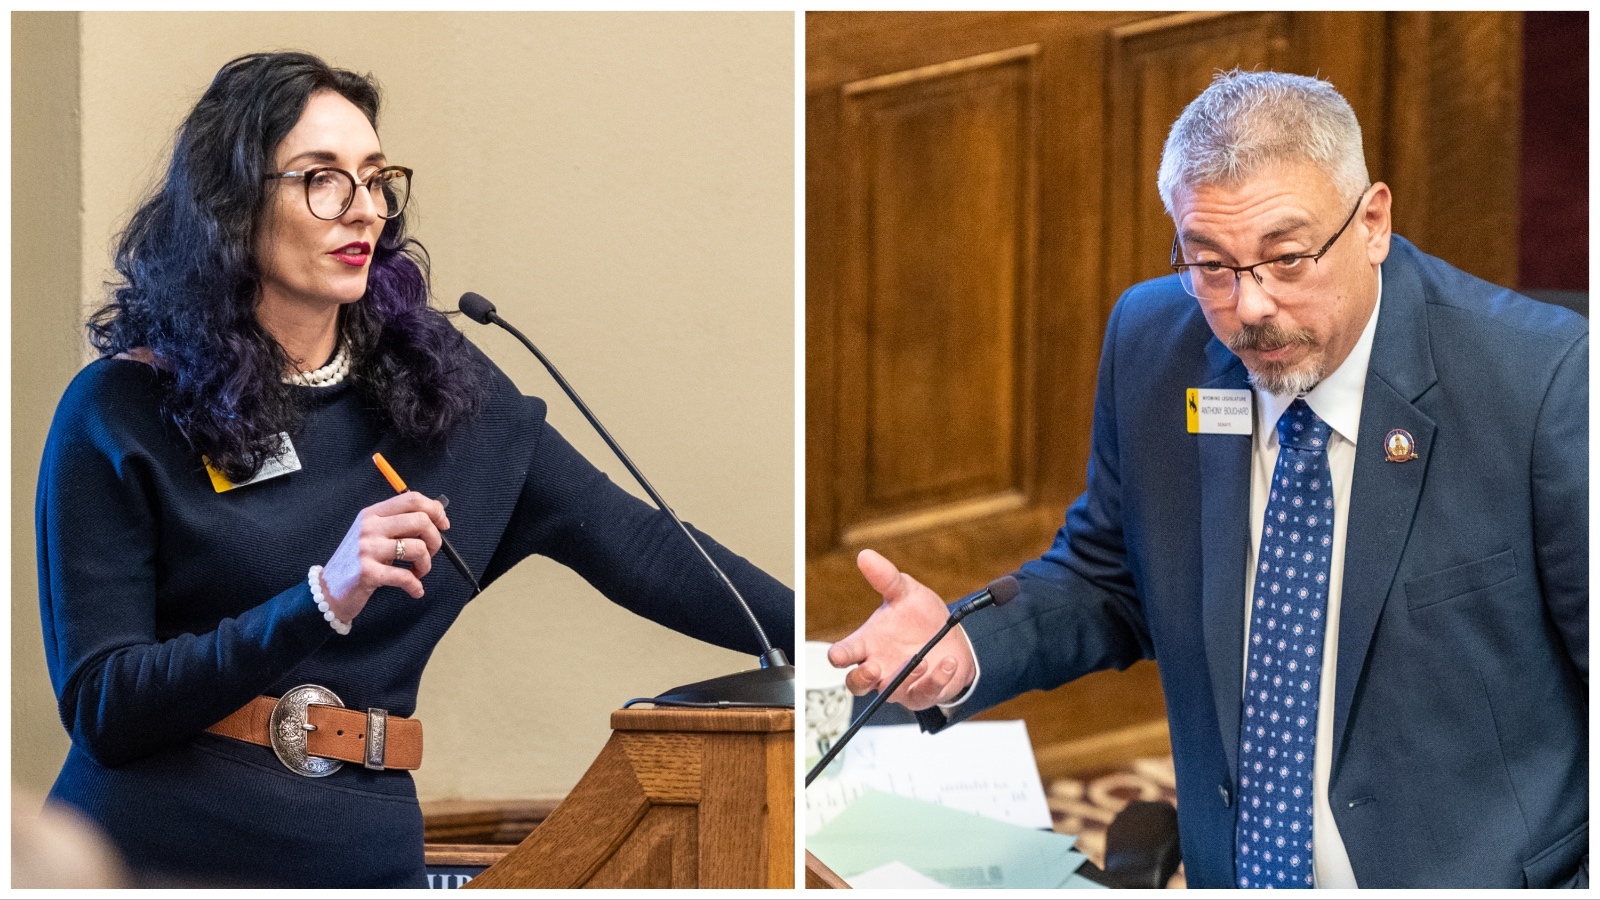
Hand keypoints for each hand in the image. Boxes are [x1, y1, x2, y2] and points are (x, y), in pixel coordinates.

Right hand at [318, 492, 448, 621]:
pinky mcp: (368, 572)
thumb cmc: (358, 562)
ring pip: (418, 548)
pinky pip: (406, 576)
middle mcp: (369, 527)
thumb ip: (398, 523)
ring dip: (426, 565)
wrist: (328, 590)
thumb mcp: (372, 534)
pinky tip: (415, 589)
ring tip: (418, 573)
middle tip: (430, 554)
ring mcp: (367, 549)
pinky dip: (416, 586)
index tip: (443, 525)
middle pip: (421, 521)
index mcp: (372, 514)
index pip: (412, 499)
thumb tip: (436, 515)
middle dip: (435, 540)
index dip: (435, 510)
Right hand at [826, 549, 976, 710]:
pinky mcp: (921, 694)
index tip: (839, 655)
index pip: (844, 653)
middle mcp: (879, 667)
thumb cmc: (920, 616)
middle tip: (874, 667)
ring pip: (887, 694)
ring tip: (922, 661)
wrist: (952, 636)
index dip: (838, 656)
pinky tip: (947, 663)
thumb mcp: (906, 592)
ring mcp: (898, 684)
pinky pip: (924, 695)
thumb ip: (885, 577)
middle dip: (861, 678)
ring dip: (903, 679)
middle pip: (855, 684)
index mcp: (868, 643)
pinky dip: (936, 680)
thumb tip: (866, 555)